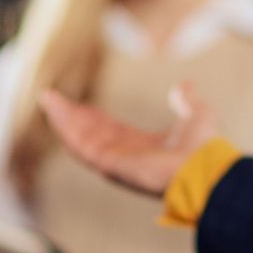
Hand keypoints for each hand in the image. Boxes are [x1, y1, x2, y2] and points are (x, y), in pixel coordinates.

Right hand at [38, 82, 217, 197]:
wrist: (204, 166)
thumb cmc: (205, 148)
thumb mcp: (196, 114)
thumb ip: (186, 101)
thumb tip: (185, 86)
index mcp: (143, 149)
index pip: (112, 133)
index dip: (95, 119)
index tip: (82, 106)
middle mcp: (126, 158)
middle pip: (91, 135)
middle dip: (72, 117)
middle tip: (53, 99)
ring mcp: (115, 163)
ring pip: (81, 138)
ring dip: (63, 118)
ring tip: (48, 99)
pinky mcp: (109, 164)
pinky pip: (81, 144)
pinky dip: (66, 126)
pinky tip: (55, 110)